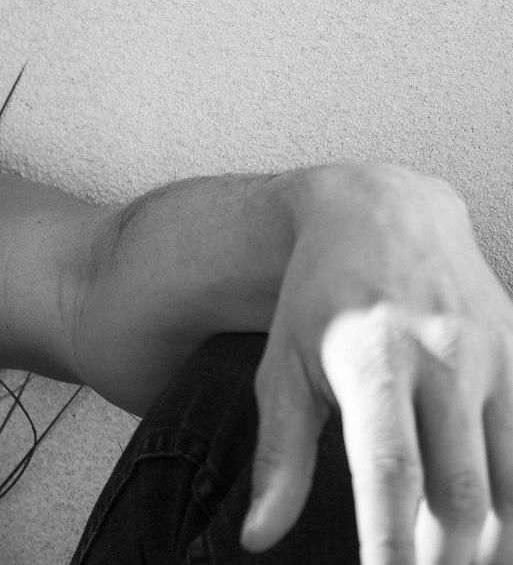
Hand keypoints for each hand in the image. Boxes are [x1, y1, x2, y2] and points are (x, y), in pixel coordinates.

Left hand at [239, 163, 512, 563]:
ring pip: (512, 480)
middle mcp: (443, 358)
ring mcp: (495, 355)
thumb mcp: (283, 369)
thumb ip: (278, 458)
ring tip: (459, 561)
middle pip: (461, 492)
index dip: (391, 543)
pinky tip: (494, 526)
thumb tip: (256, 537)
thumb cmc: (319, 299)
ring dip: (491, 539)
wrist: (382, 213)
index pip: (390, 474)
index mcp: (372, 361)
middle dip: (446, 558)